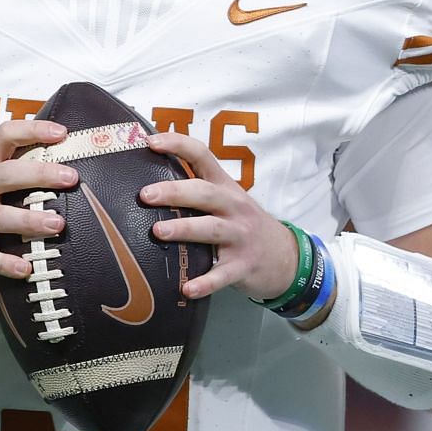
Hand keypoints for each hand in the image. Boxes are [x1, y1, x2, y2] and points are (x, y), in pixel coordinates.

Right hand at [0, 118, 77, 287]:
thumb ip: (11, 174)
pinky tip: (26, 269)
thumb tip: (64, 166)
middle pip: (6, 174)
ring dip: (30, 220)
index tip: (62, 133)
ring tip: (57, 224)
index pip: (4, 136)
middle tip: (71, 178)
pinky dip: (7, 264)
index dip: (33, 130)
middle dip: (40, 174)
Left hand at [141, 132, 299, 301]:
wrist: (286, 257)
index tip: (151, 142)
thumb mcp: (228, 201)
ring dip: (184, 229)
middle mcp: (234, 207)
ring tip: (158, 232)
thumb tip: (149, 182)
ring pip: (211, 229)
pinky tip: (186, 288)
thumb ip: (198, 191)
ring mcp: (240, 237)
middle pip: (204, 193)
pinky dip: (205, 282)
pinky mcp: (243, 266)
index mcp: (225, 187)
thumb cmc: (243, 225)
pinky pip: (222, 275)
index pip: (202, 155)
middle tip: (145, 195)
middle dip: (174, 192)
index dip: (178, 145)